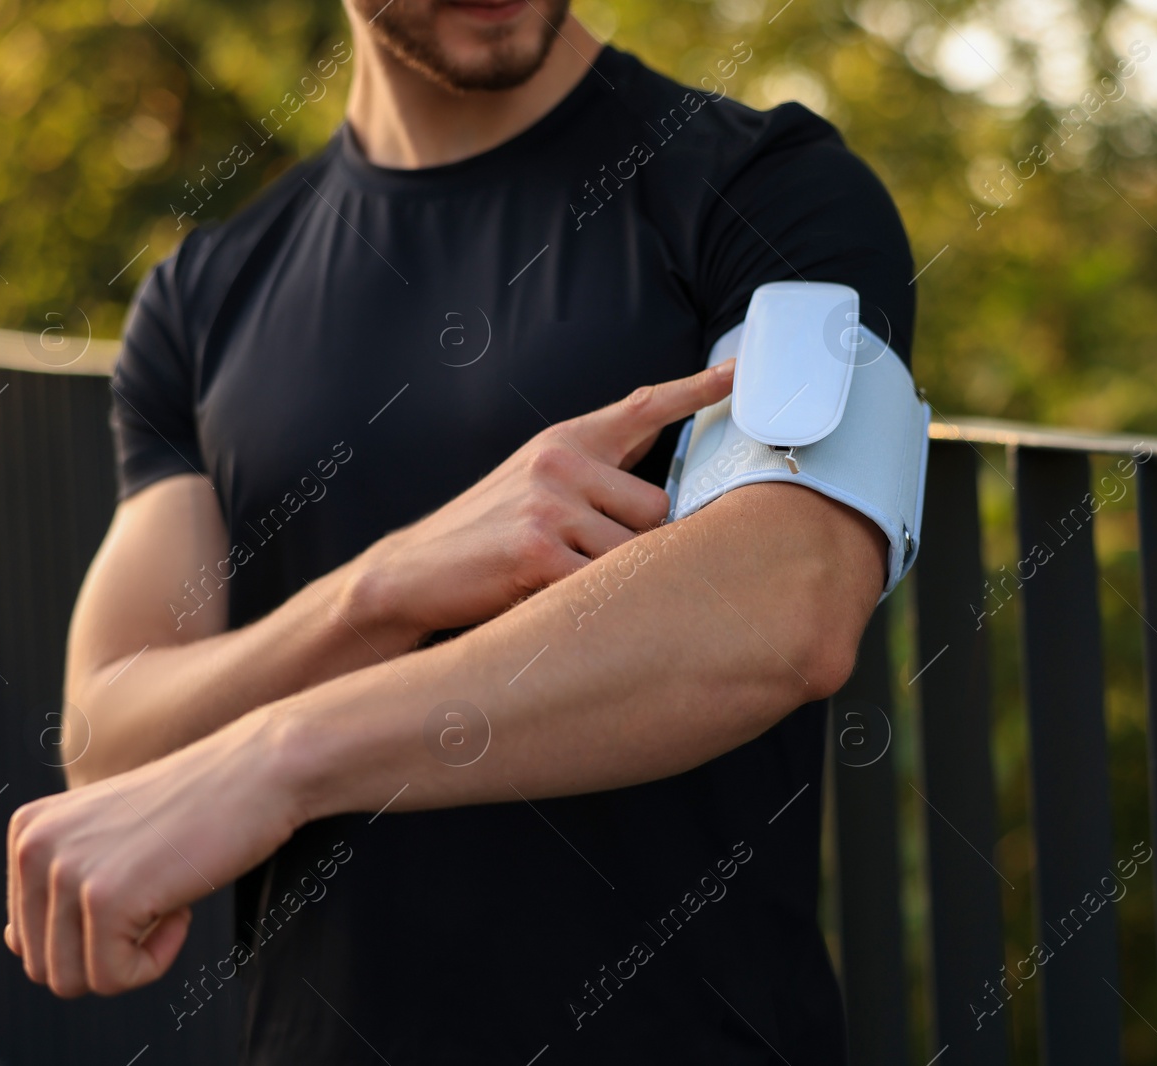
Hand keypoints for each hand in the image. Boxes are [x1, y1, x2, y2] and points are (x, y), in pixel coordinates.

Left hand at [4, 713, 293, 995]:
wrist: (261, 770)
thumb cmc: (201, 807)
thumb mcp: (111, 838)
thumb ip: (53, 886)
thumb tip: (14, 946)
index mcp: (27, 830)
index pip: (26, 936)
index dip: (92, 932)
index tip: (142, 886)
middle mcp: (33, 846)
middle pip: (41, 965)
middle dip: (106, 952)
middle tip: (159, 901)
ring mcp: (65, 871)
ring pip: (71, 981)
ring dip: (129, 960)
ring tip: (169, 905)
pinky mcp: (105, 898)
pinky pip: (114, 978)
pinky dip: (155, 962)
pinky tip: (183, 909)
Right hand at [345, 360, 734, 635]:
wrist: (414, 569)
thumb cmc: (488, 529)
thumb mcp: (539, 476)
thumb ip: (600, 464)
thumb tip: (664, 449)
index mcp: (567, 439)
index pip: (645, 406)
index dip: (698, 388)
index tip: (742, 372)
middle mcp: (560, 461)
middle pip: (659, 508)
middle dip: (639, 543)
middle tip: (592, 557)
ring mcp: (548, 504)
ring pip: (636, 551)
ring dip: (612, 577)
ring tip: (565, 577)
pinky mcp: (537, 552)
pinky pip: (602, 585)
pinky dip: (589, 603)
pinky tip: (552, 597)